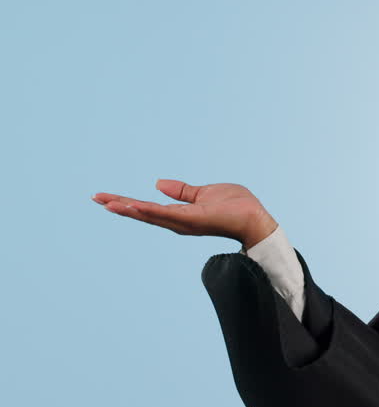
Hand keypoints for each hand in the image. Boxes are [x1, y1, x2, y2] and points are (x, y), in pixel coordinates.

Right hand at [92, 180, 277, 246]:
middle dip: (119, 205)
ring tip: (107, 202)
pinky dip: (151, 211)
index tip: (105, 197)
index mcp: (180, 214)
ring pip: (151, 215)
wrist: (255, 218)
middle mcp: (178, 221)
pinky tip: (134, 206)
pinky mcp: (194, 220)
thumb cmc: (236, 206)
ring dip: (129, 208)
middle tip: (95, 198)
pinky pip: (169, 214)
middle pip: (143, 213)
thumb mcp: (204, 193)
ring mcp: (185, 222)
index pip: (148, 207)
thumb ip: (182, 191)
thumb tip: (157, 184)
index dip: (127, 203)